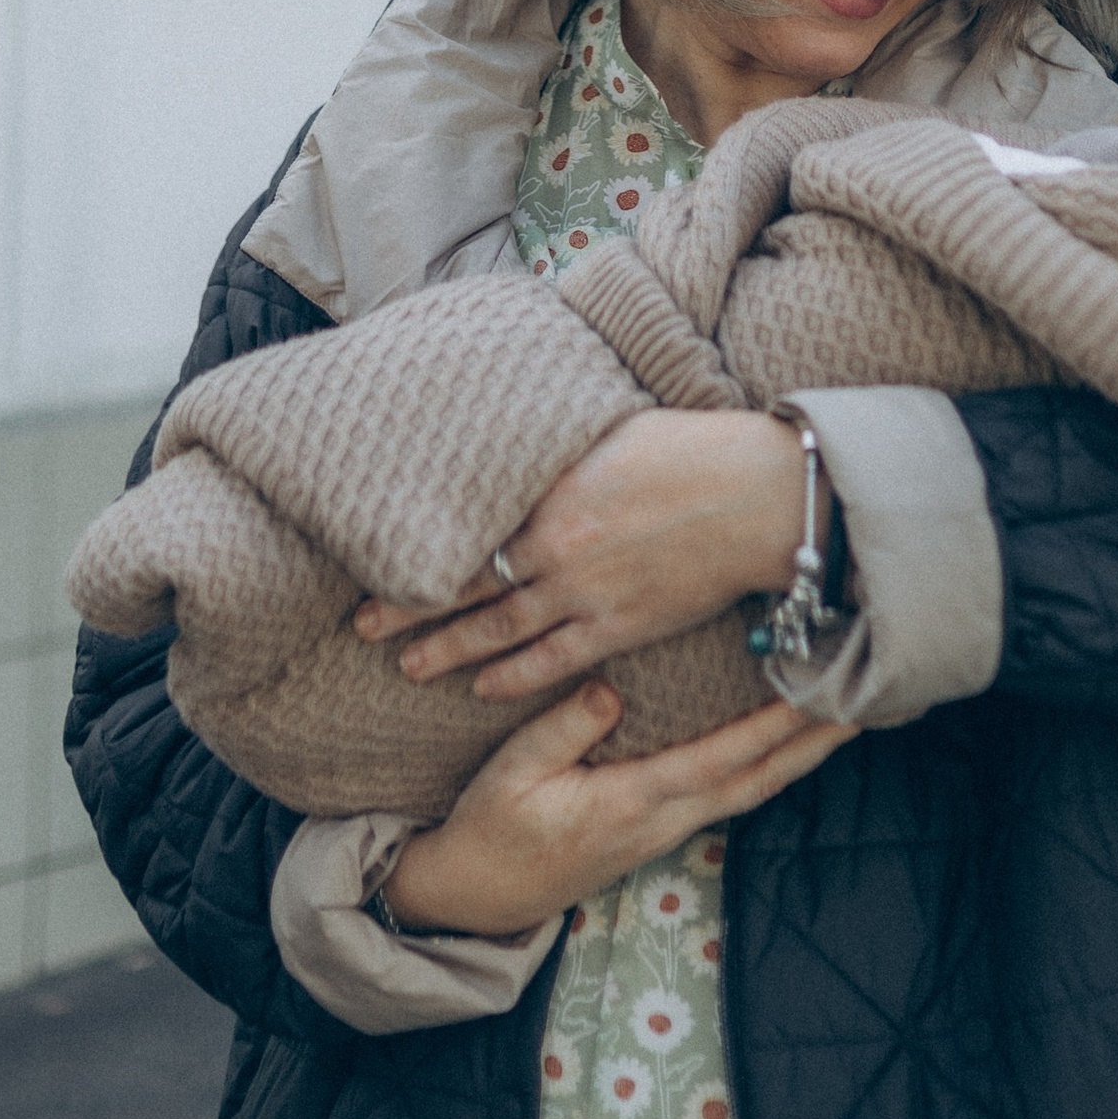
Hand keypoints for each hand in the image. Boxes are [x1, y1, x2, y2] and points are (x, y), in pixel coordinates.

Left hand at [355, 410, 818, 703]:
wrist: (754, 496)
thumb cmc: (691, 449)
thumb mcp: (610, 432)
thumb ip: (561, 454)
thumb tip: (526, 447)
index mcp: (548, 494)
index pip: (464, 532)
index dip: (417, 553)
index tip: (375, 560)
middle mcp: (554, 549)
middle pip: (465, 587)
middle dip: (410, 609)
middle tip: (363, 626)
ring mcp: (584, 594)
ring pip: (498, 630)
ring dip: (449, 649)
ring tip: (408, 666)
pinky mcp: (619, 626)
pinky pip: (553, 660)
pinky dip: (514, 675)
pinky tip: (483, 686)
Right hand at [384, 680, 854, 933]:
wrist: (474, 896)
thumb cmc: (489, 829)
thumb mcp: (512, 772)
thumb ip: (565, 727)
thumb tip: (616, 689)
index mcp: (630, 803)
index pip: (719, 760)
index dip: (772, 728)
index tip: (817, 696)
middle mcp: (660, 822)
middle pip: (754, 782)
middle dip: (811, 746)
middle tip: (864, 706)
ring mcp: (661, 832)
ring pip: (745, 792)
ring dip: (795, 757)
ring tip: (837, 720)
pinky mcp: (653, 833)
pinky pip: (723, 796)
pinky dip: (761, 767)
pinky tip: (776, 746)